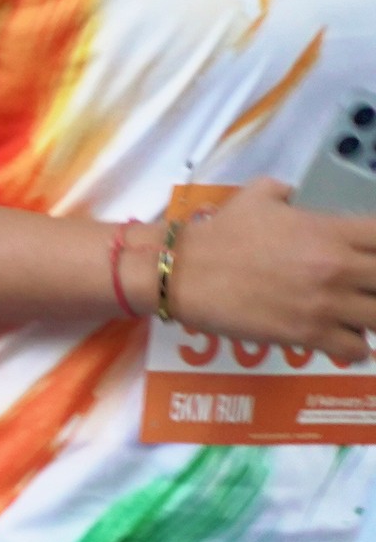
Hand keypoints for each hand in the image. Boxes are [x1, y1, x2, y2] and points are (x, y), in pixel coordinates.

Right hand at [164, 180, 375, 364]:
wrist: (183, 272)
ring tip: (356, 314)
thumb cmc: (219, 234)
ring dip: (372, 317)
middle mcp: (338, 267)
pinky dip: (354, 346)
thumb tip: (294, 194)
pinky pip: (358, 349)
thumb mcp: (255, 196)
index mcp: (330, 231)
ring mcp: (326, 304)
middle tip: (364, 287)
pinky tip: (339, 337)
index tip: (371, 254)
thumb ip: (286, 192)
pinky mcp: (310, 335)